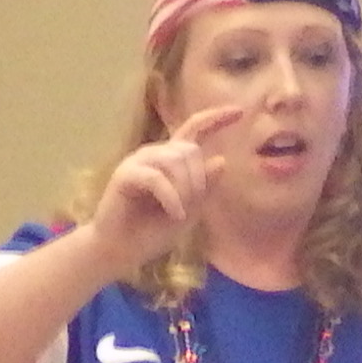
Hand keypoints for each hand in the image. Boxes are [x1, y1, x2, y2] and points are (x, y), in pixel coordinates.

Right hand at [89, 103, 243, 270]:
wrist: (121, 250)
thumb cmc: (153, 231)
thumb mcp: (190, 211)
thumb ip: (205, 188)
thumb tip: (222, 160)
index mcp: (171, 160)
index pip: (195, 129)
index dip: (216, 118)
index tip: (239, 112)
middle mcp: (155, 154)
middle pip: (189, 150)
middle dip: (198, 180)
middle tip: (191, 207)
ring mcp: (139, 161)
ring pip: (175, 161)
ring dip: (185, 190)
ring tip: (180, 213)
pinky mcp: (125, 174)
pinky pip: (157, 178)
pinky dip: (171, 198)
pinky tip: (174, 214)